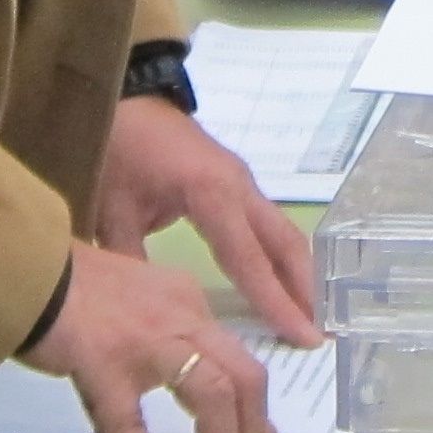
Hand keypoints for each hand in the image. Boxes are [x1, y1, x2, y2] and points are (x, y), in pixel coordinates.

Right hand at [24, 240, 292, 432]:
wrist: (22, 264)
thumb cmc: (71, 287)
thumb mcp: (139, 303)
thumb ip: (164, 343)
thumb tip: (179, 398)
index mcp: (190, 306)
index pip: (242, 365)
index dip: (262, 417)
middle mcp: (182, 319)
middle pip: (243, 381)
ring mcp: (145, 343)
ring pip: (210, 397)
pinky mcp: (103, 368)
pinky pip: (134, 430)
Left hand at [96, 92, 318, 345]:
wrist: (124, 95)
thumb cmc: (117, 149)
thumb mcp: (111, 211)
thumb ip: (132, 263)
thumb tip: (143, 316)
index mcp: (211, 194)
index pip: (250, 259)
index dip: (276, 301)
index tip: (304, 337)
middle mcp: (239, 187)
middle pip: (285, 243)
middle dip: (305, 289)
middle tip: (321, 334)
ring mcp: (243, 181)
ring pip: (283, 233)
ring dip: (300, 273)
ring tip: (311, 316)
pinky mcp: (238, 181)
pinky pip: (269, 224)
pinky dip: (282, 256)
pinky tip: (283, 283)